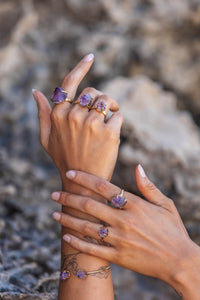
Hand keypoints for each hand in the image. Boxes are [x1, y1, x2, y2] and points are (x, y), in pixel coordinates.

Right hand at [33, 54, 122, 186]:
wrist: (81, 183)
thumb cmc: (64, 159)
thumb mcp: (46, 138)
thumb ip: (42, 114)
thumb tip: (35, 91)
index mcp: (58, 114)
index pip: (70, 83)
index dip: (81, 67)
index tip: (91, 56)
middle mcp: (73, 116)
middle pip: (92, 92)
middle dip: (99, 98)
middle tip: (105, 108)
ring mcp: (91, 124)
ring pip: (106, 100)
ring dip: (111, 105)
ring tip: (112, 114)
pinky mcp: (109, 133)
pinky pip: (118, 115)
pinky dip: (118, 119)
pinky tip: (114, 131)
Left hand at [51, 165, 199, 298]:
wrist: (180, 261)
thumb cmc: (173, 230)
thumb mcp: (165, 204)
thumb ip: (148, 186)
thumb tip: (138, 166)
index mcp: (135, 204)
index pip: (103, 187)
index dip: (84, 178)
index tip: (70, 173)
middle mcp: (124, 220)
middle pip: (90, 205)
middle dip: (69, 198)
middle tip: (54, 194)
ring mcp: (120, 239)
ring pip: (87, 227)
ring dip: (68, 219)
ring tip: (54, 213)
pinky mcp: (118, 257)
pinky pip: (93, 249)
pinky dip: (77, 243)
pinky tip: (65, 236)